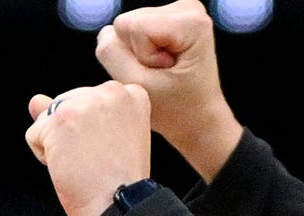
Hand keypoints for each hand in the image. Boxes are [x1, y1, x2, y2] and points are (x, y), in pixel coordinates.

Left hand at [23, 82, 153, 215]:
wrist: (119, 203)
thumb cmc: (116, 180)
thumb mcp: (106, 136)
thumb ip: (75, 110)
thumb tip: (35, 100)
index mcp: (129, 93)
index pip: (87, 101)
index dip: (89, 131)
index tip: (108, 149)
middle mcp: (110, 90)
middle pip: (66, 105)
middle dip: (71, 135)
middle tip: (96, 159)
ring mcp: (84, 102)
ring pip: (48, 118)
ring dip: (57, 146)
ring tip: (84, 163)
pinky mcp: (61, 118)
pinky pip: (34, 135)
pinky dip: (44, 156)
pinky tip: (69, 167)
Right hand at [94, 1, 241, 178]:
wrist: (198, 117)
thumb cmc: (176, 109)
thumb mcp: (138, 86)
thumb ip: (112, 54)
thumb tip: (106, 32)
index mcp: (190, 21)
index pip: (131, 25)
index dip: (138, 56)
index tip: (162, 73)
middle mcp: (188, 7)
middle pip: (128, 22)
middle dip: (137, 53)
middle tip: (161, 74)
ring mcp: (180, 9)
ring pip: (128, 26)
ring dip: (139, 54)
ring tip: (163, 71)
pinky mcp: (169, 17)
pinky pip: (133, 30)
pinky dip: (142, 51)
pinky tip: (162, 64)